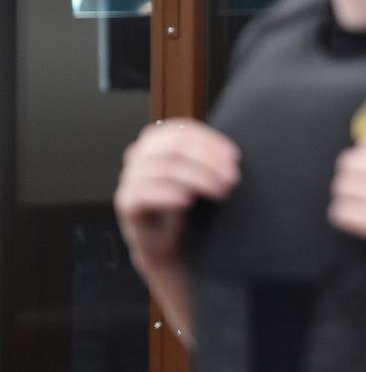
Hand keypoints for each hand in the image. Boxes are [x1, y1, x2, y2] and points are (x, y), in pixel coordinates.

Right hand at [113, 118, 240, 268]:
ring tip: (219, 191)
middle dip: (208, 161)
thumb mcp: (198, 174)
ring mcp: (130, 177)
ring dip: (198, 179)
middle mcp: (140, 153)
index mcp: (158, 139)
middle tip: (230, 178)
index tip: (234, 158)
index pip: (185, 131)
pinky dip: (169, 194)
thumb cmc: (184, 203)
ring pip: (165, 168)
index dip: (212, 143)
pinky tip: (188, 201)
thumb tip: (231, 157)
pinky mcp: (126, 201)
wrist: (165, 241)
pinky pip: (145, 192)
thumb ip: (208, 158)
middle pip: (176, 147)